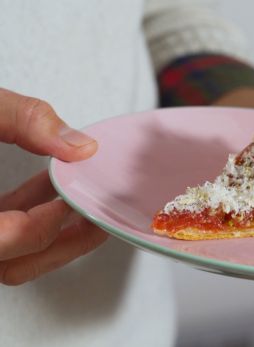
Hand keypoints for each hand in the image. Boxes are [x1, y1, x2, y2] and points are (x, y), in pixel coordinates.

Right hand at [0, 88, 107, 284]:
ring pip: (10, 254)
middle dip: (65, 241)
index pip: (4, 242)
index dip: (46, 225)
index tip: (75, 199)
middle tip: (99, 215)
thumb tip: (79, 146)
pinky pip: (0, 231)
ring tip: (81, 197)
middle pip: (15, 264)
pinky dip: (28, 213)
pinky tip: (50, 186)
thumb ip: (22, 119)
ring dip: (50, 227)